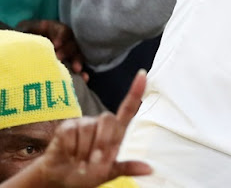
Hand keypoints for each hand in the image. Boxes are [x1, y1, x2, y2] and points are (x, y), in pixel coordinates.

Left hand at [16, 20, 85, 77]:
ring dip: (78, 61)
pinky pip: (77, 67)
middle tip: (60, 58)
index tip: (56, 44)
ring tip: (76, 70)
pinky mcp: (69, 65)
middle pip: (71, 42)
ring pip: (77, 54)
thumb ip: (33, 28)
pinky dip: (82, 73)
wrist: (23, 50)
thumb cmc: (25, 38)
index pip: (63, 30)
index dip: (61, 36)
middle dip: (68, 50)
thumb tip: (40, 30)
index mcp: (55, 30)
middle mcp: (64, 41)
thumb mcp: (27, 29)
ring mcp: (68, 53)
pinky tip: (85, 78)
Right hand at [31, 70, 150, 186]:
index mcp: (115, 133)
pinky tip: (70, 156)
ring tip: (81, 163)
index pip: (127, 108)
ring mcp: (83, 124)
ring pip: (88, 129)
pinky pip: (70, 133)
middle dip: (103, 142)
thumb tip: (149, 169)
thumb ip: (126, 168)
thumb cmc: (87, 174)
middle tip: (96, 161)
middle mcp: (100, 124)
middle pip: (108, 119)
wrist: (61, 181)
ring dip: (84, 151)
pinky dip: (71, 149)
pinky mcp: (66, 127)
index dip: (135, 91)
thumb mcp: (108, 174)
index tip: (143, 74)